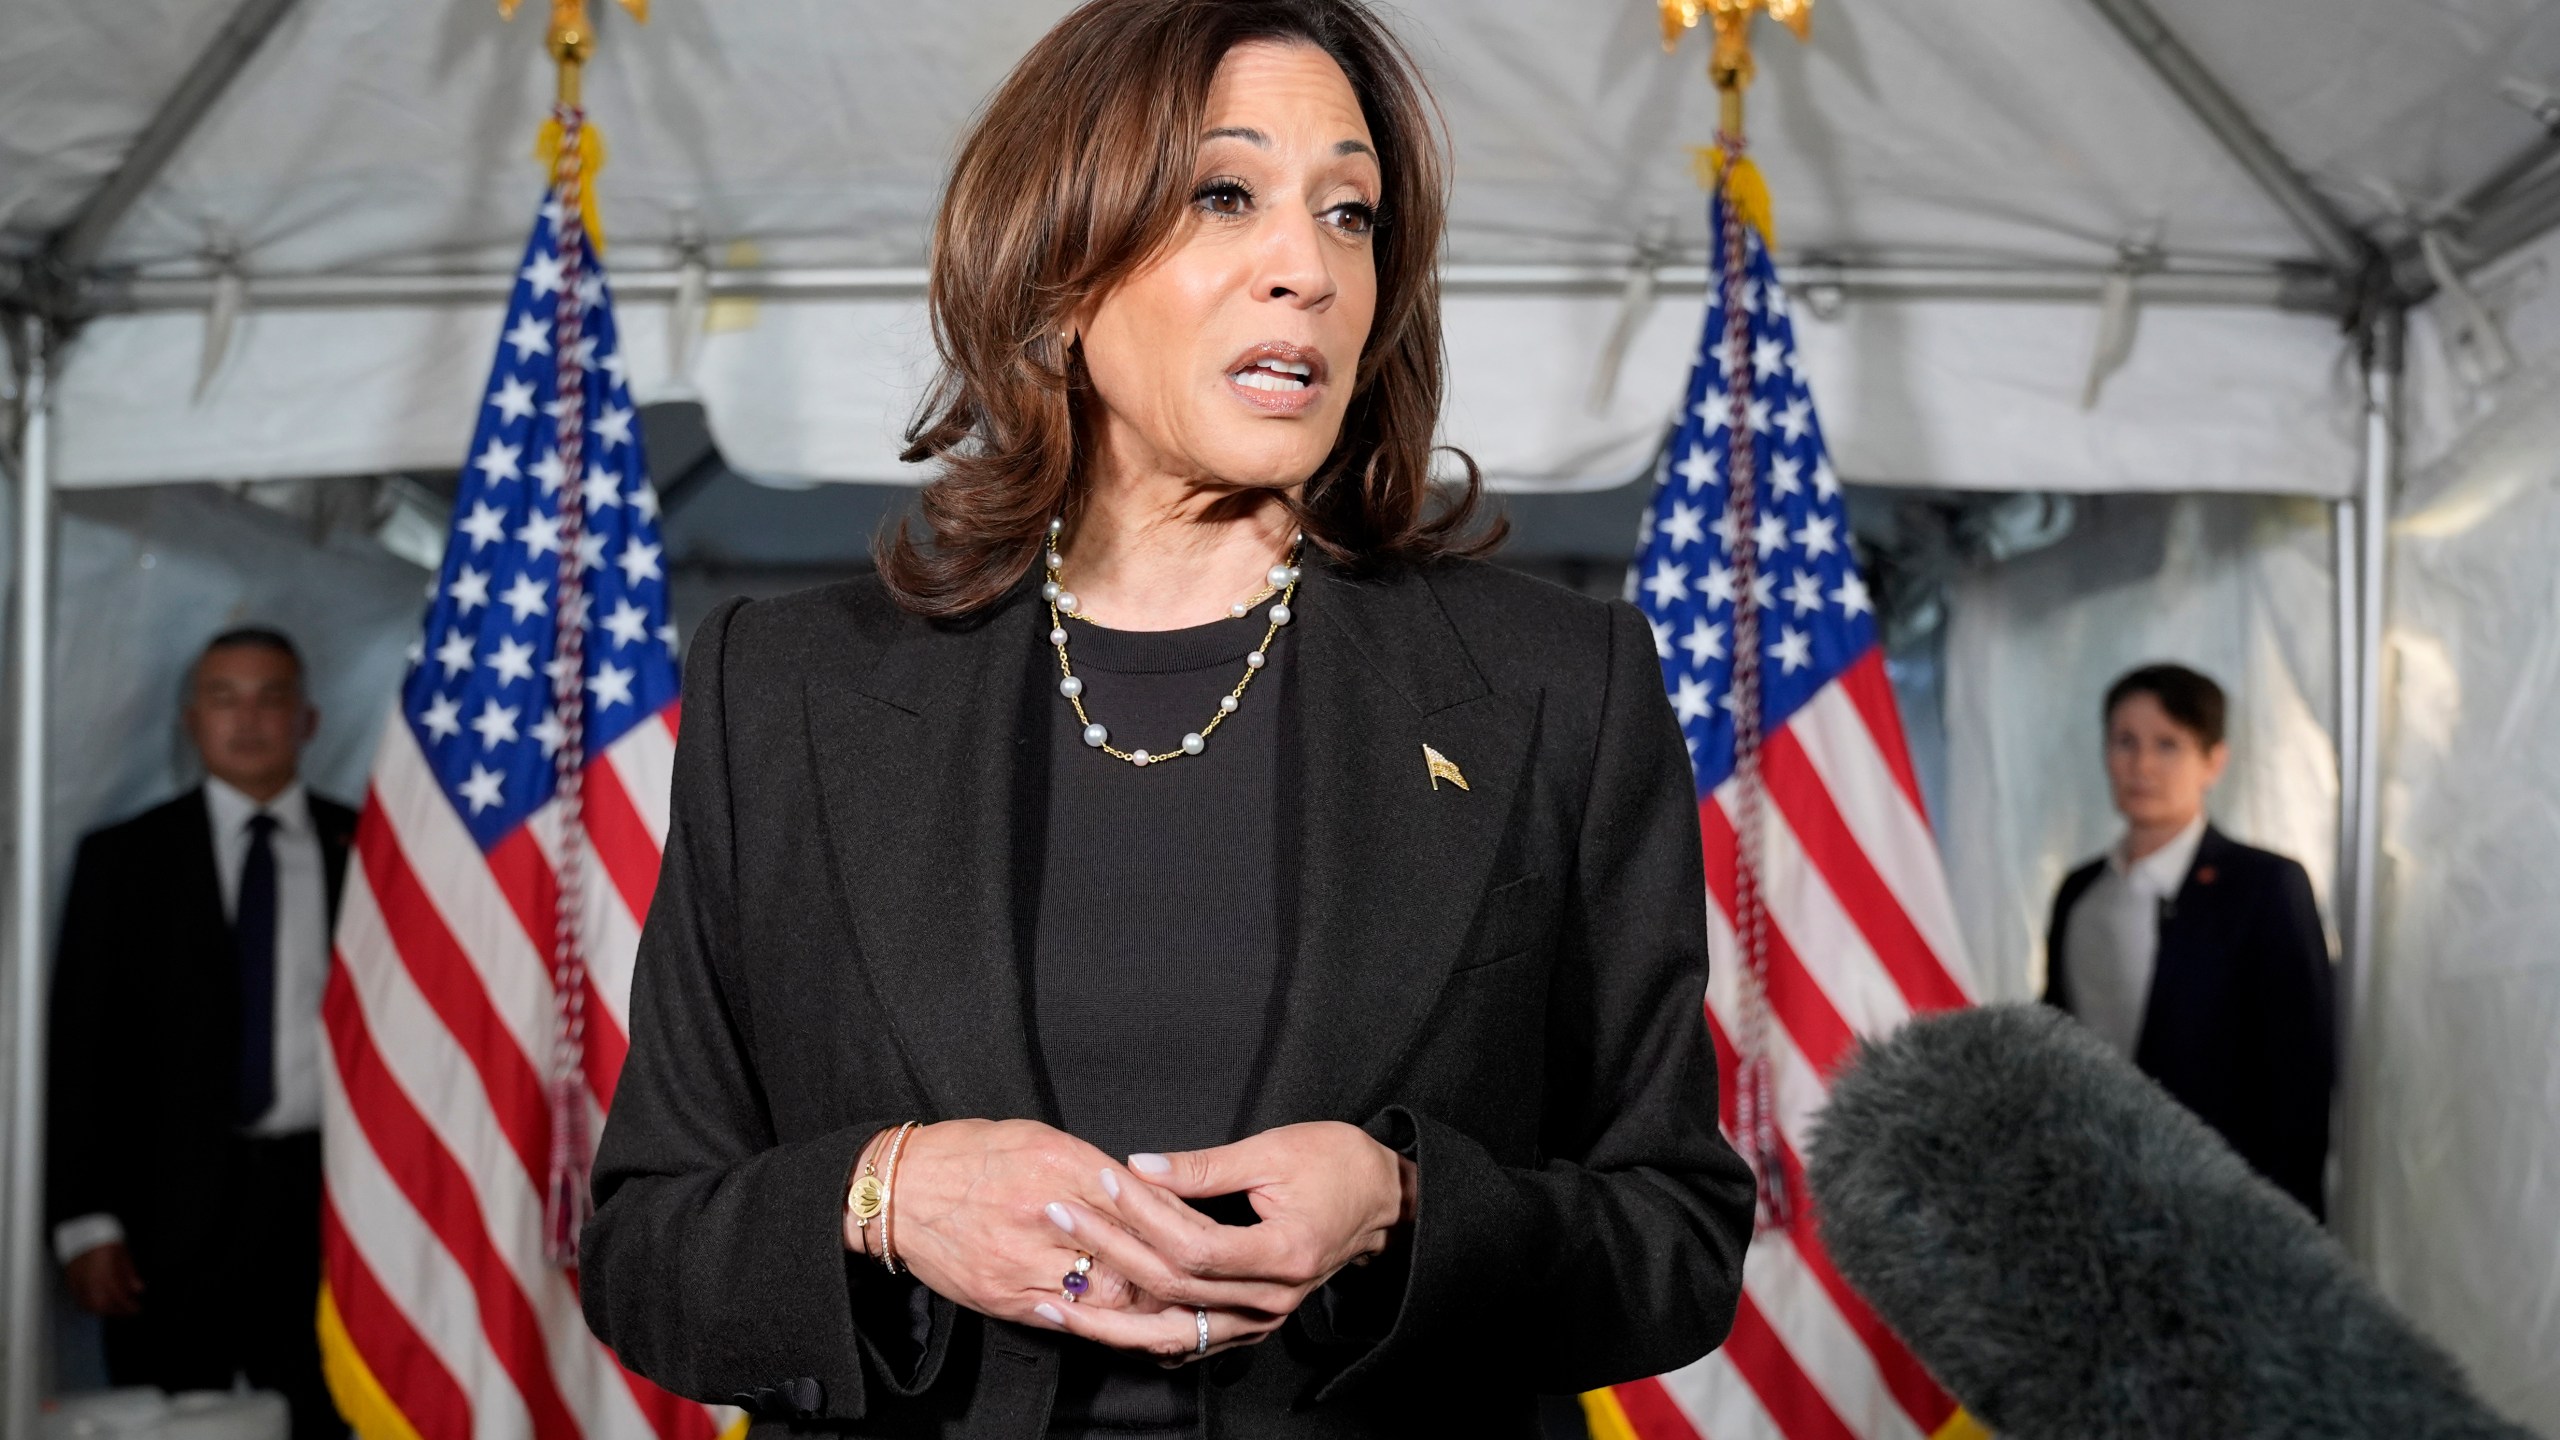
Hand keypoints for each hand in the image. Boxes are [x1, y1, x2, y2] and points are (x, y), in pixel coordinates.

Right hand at [65, 1242, 142, 1317]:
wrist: (82, 1231)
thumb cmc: (104, 1240)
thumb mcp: (123, 1254)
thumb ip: (129, 1274)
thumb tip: (138, 1289)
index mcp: (104, 1275)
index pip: (118, 1297)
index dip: (129, 1306)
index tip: (137, 1309)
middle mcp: (89, 1282)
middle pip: (102, 1305)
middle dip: (116, 1311)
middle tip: (127, 1311)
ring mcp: (78, 1283)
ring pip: (89, 1306)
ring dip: (103, 1310)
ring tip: (115, 1308)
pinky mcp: (70, 1282)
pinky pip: (79, 1300)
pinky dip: (90, 1306)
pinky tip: (99, 1305)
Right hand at [860, 1120, 1169, 1331]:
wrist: (899, 1189)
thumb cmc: (968, 1155)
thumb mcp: (1037, 1138)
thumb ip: (1090, 1166)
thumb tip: (1140, 1188)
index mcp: (1058, 1162)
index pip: (1138, 1200)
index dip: (1174, 1222)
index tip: (1197, 1232)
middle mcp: (1044, 1211)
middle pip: (1131, 1251)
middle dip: (1168, 1268)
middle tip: (1197, 1277)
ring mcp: (1022, 1258)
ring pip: (1105, 1292)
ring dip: (1140, 1300)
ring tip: (1167, 1302)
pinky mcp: (1003, 1294)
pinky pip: (1066, 1315)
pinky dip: (1098, 1319)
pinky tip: (1119, 1318)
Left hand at [1040, 1121, 1415, 1361]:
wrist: (1383, 1199)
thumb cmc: (1336, 1165)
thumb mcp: (1271, 1152)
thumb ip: (1203, 1167)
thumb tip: (1140, 1167)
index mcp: (1283, 1253)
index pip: (1195, 1245)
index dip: (1143, 1214)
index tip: (1103, 1179)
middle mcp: (1273, 1298)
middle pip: (1175, 1290)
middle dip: (1110, 1252)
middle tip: (1059, 1216)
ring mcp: (1263, 1317)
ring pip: (1175, 1332)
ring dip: (1110, 1320)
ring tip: (1053, 1302)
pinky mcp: (1253, 1321)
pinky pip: (1191, 1340)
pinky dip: (1143, 1335)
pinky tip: (1100, 1327)